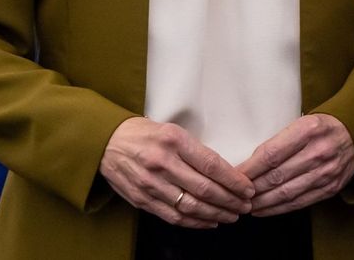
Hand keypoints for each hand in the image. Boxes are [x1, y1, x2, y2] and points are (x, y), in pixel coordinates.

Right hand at [98, 117, 254, 227]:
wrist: (106, 142)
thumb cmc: (143, 134)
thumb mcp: (171, 130)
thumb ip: (194, 150)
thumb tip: (224, 172)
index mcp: (174, 140)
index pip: (212, 164)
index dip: (233, 180)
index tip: (247, 188)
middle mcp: (162, 162)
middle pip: (205, 188)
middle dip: (230, 200)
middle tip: (245, 205)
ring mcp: (151, 183)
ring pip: (191, 206)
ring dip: (216, 214)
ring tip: (231, 215)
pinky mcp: (142, 199)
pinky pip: (173, 216)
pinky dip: (195, 222)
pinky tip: (209, 221)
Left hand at [236, 114, 353, 216]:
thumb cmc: (322, 127)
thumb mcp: (304, 120)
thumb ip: (281, 139)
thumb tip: (250, 162)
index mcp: (309, 129)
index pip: (272, 153)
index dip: (251, 168)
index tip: (235, 175)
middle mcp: (319, 152)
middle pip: (277, 175)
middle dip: (253, 188)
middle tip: (236, 194)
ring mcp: (327, 172)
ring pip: (287, 192)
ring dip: (263, 202)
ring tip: (246, 206)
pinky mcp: (331, 188)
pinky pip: (300, 202)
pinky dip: (279, 208)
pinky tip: (264, 210)